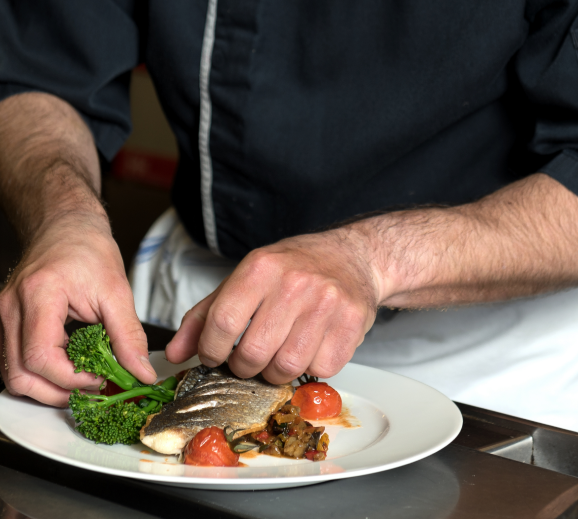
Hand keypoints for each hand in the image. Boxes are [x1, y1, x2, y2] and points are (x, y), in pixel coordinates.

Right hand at [0, 216, 156, 405]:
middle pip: (20, 374)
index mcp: (39, 294)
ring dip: (46, 387)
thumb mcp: (117, 291)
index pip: (40, 357)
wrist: (66, 224)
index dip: (70, 378)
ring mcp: (4, 315)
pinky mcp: (7, 320)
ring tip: (81, 381)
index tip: (99, 378)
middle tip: (92, 388)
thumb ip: (129, 336)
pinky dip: (39, 373)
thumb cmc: (87, 247)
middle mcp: (12, 307)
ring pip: (12, 373)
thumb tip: (141, 372)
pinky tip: (66, 366)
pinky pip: (14, 360)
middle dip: (57, 392)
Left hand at [165, 227, 380, 383]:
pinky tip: (310, 346)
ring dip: (276, 372)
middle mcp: (294, 283)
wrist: (351, 256)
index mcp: (261, 267)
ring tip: (279, 352)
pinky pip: (320, 370)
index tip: (214, 355)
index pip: (222, 323)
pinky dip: (310, 368)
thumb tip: (175, 354)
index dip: (211, 350)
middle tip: (249, 358)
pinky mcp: (351, 323)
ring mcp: (326, 303)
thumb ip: (205, 316)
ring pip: (286, 369)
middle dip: (244, 367)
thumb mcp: (245, 278)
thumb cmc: (294, 268)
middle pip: (253, 354)